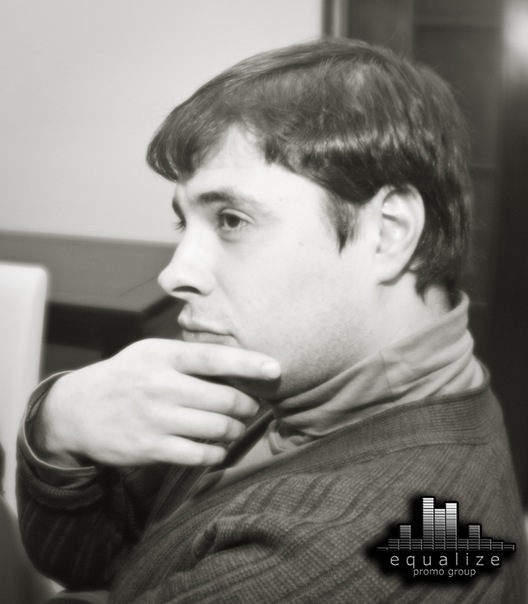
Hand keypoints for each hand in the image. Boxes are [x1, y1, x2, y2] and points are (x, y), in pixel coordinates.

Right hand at [32, 339, 280, 467]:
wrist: (78, 411)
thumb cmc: (126, 376)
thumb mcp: (150, 353)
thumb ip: (187, 356)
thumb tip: (236, 363)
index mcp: (163, 357)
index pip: (214, 358)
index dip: (249, 363)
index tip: (275, 368)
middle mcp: (160, 386)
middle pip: (224, 400)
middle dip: (247, 406)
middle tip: (251, 406)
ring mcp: (155, 419)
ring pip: (217, 428)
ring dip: (235, 429)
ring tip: (235, 426)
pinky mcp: (150, 448)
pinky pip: (199, 454)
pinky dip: (217, 452)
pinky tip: (217, 446)